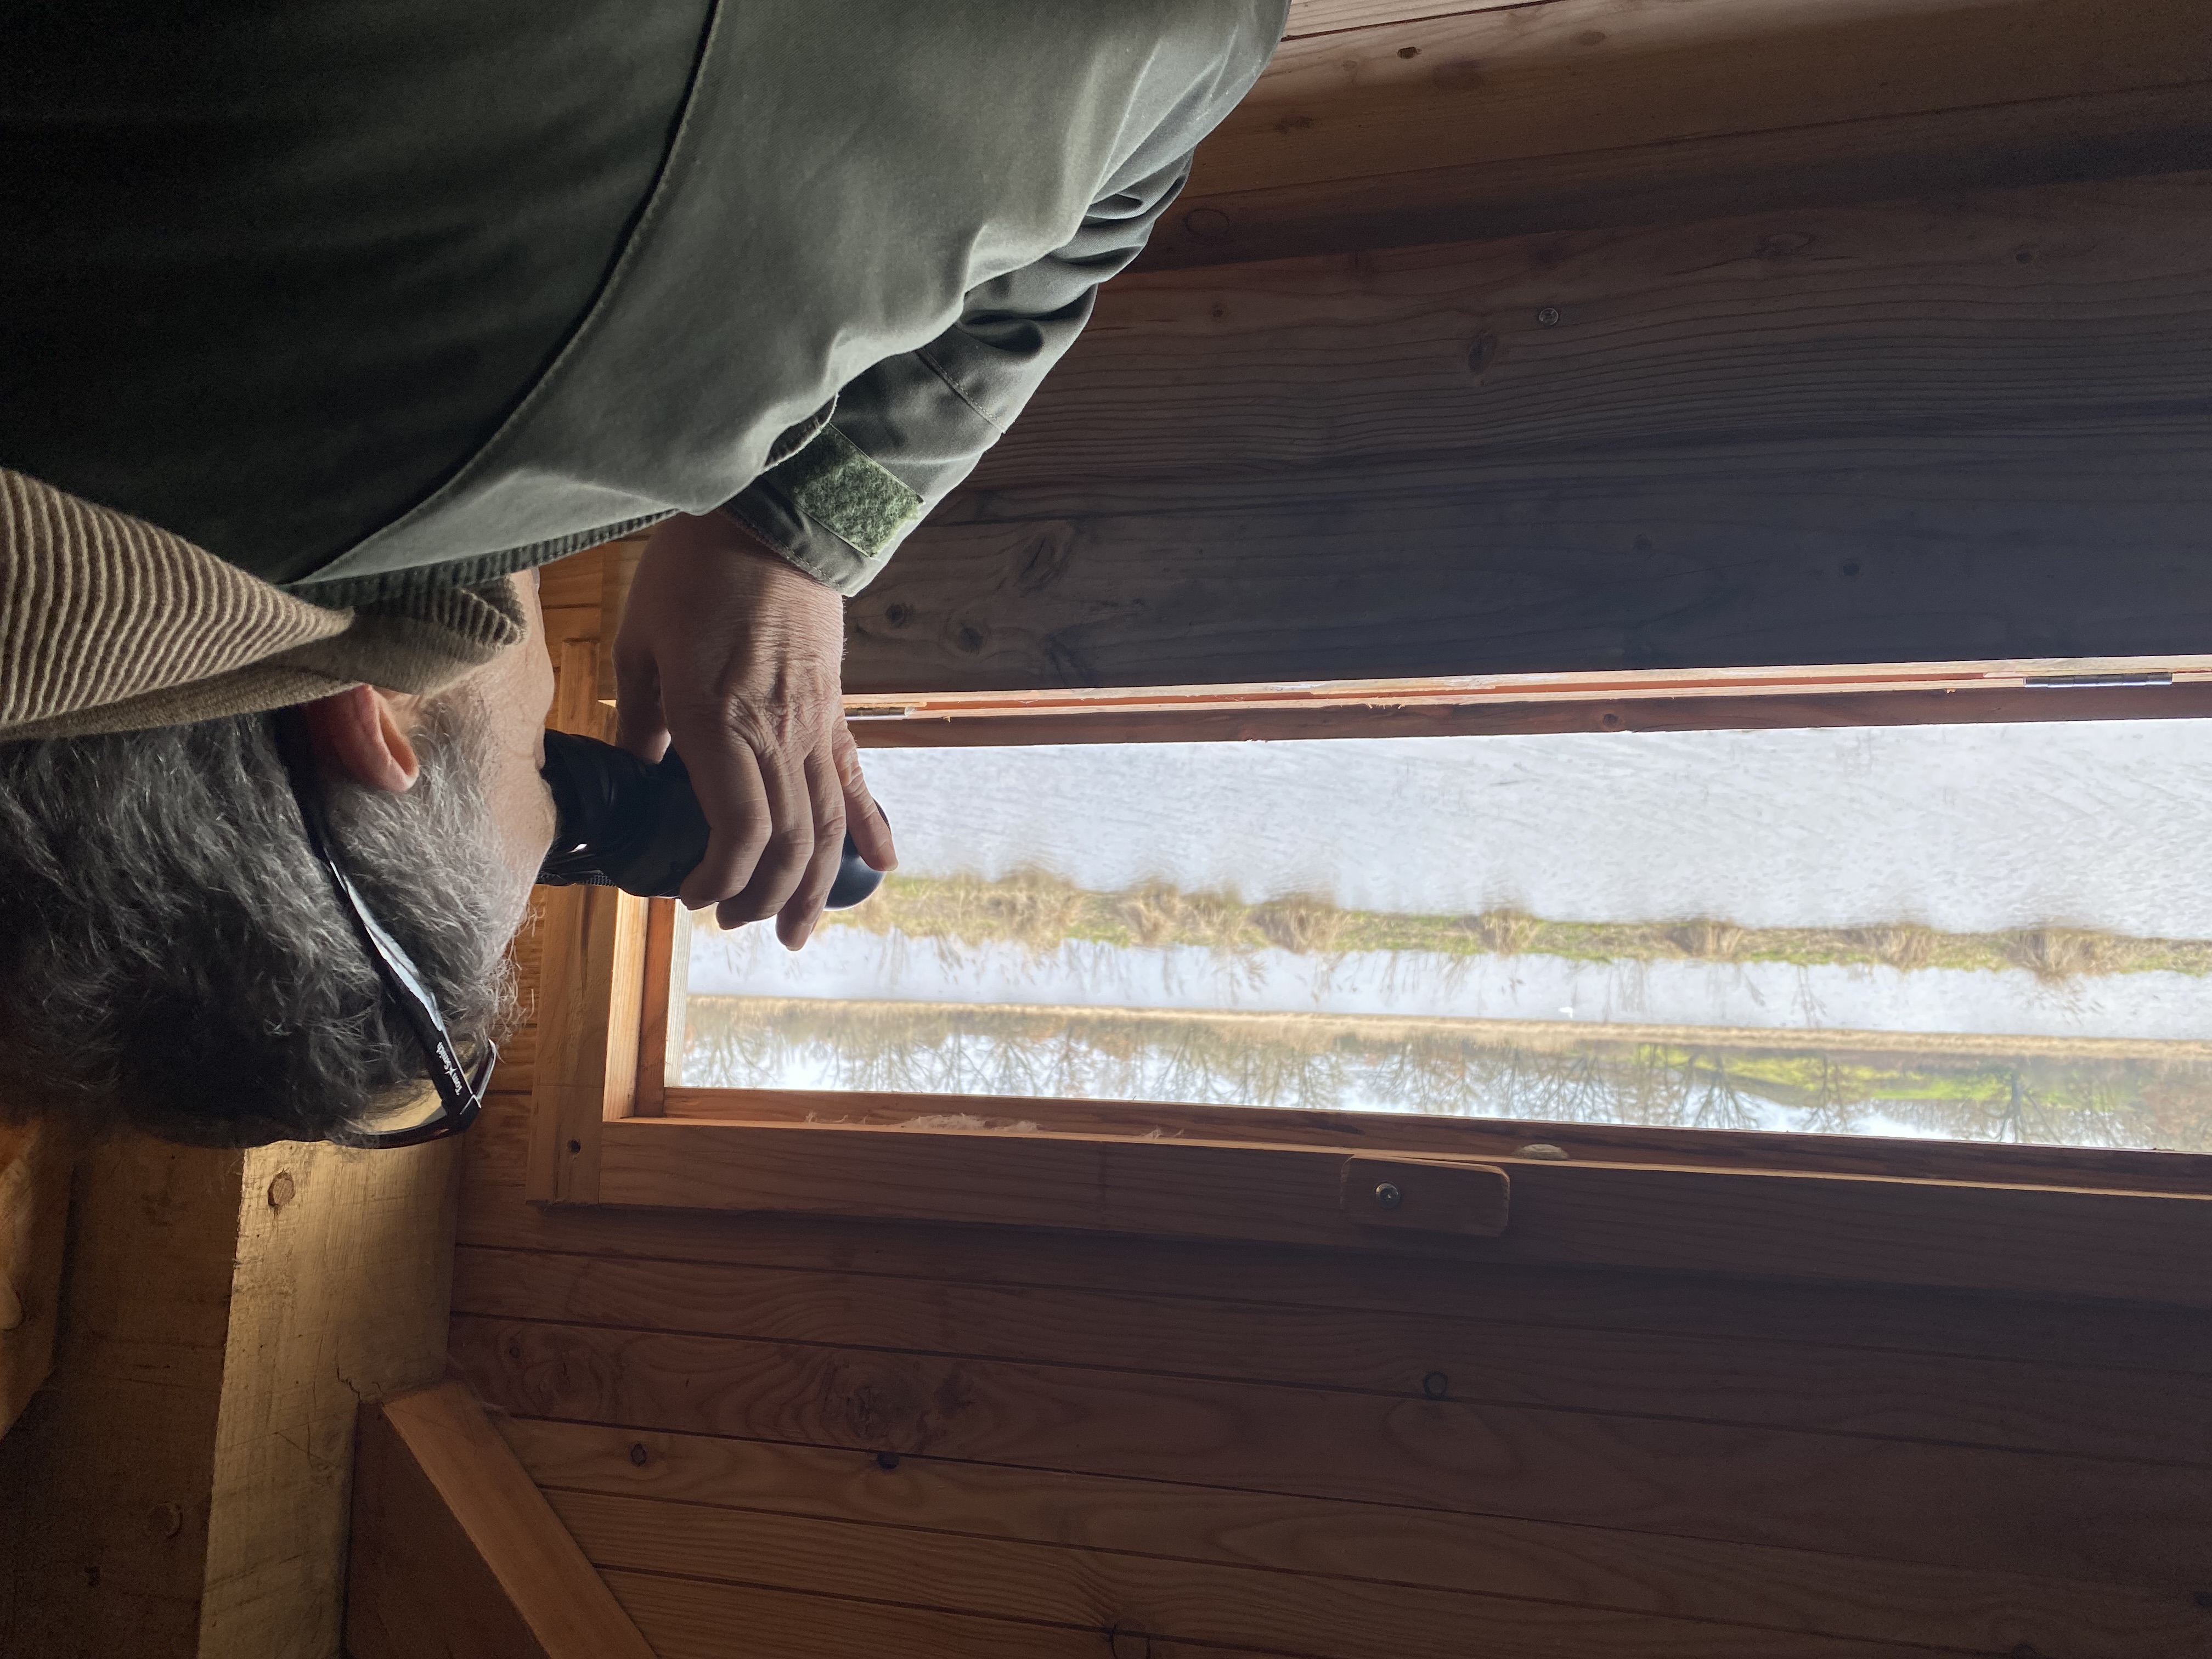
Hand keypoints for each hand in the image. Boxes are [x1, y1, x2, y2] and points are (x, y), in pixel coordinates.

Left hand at [612, 512, 895, 945]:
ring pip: (826, 825)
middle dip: (762, 896)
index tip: (689, 893)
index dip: (720, 876)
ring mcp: (814, 724)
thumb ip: (641, 718)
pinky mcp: (834, 709)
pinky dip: (869, 826)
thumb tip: (636, 770)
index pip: (738, 828)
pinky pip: (856, 778)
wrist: (774, 516)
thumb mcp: (642, 641)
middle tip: (732, 921)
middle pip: (787, 841)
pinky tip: (882, 865)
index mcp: (720, 721)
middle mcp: (776, 733)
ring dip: (816, 886)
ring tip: (800, 929)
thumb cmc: (696, 570)